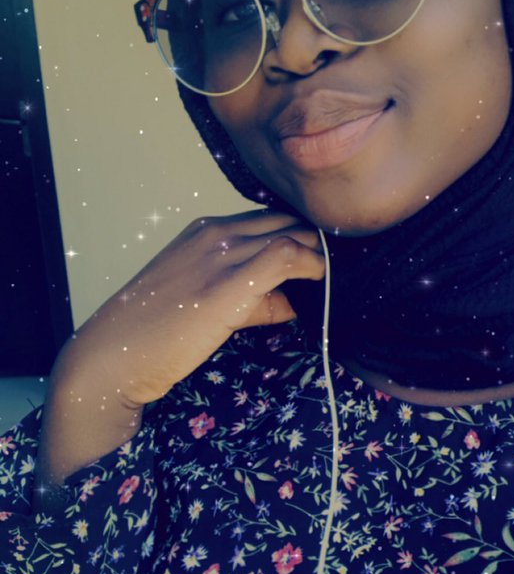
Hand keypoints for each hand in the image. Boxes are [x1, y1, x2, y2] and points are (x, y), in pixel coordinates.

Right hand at [54, 210, 324, 408]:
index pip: (268, 219)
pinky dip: (313, 268)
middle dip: (316, 242)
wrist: (116, 354)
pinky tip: (322, 286)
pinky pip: (288, 256)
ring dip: (319, 256)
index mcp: (205, 230)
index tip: (319, 259)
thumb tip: (290, 302)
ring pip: (293, 234)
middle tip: (336, 270)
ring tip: (334, 282)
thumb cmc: (154, 335)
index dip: (300, 236)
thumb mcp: (202, 302)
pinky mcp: (230, 280)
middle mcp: (215, 232)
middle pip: (286, 220)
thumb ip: (251, 298)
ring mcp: (222, 253)